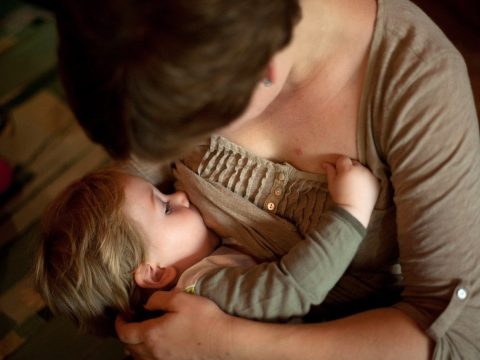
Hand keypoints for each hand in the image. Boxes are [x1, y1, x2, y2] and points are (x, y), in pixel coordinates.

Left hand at [115, 290, 232, 359]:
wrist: (225, 341)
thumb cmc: (204, 319)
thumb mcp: (180, 299)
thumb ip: (158, 299)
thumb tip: (147, 304)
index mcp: (152, 334)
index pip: (124, 332)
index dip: (120, 323)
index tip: (122, 315)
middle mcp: (153, 353)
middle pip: (129, 347)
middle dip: (126, 334)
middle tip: (132, 322)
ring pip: (139, 358)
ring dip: (136, 347)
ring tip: (143, 336)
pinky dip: (147, 356)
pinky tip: (157, 347)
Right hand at [322, 156, 378, 226]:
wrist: (354, 211)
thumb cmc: (340, 197)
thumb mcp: (332, 184)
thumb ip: (330, 171)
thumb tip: (325, 163)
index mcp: (347, 169)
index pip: (343, 159)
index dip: (339, 165)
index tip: (337, 172)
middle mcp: (360, 169)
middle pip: (353, 162)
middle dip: (349, 167)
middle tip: (346, 179)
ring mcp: (369, 175)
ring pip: (362, 168)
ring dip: (358, 172)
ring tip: (354, 184)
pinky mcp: (376, 181)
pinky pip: (370, 176)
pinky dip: (366, 179)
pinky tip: (362, 187)